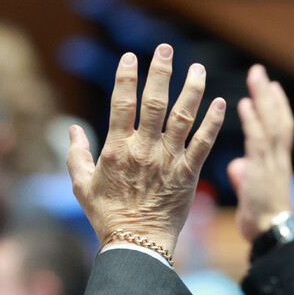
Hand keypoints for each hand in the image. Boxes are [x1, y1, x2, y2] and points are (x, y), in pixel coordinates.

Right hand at [67, 44, 225, 252]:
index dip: (126, 79)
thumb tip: (73, 130)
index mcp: (117, 150)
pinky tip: (221, 103)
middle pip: (155, 103)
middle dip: (161, 72)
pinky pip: (203, 144)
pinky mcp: (189, 174)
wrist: (137, 245)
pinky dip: (212, 123)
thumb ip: (76, 155)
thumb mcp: (81, 186)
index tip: (131, 59)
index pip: (122, 104)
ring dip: (192, 90)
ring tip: (198, 69)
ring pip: (183, 118)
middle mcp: (144, 150)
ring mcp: (168, 161)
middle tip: (166, 49)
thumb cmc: (107, 217)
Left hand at [228, 65, 293, 242]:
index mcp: (276, 163)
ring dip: (263, 98)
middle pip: (276, 118)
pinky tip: (245, 104)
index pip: (278, 128)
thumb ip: (245, 176)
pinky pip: (258, 140)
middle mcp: (278, 158)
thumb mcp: (250, 193)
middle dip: (268, 94)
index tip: (270, 87)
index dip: (275, 107)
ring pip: (271, 123)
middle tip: (260, 71)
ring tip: (256, 77)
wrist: (271, 235)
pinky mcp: (263, 170)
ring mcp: (272, 162)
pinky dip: (253, 121)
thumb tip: (238, 166)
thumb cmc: (261, 219)